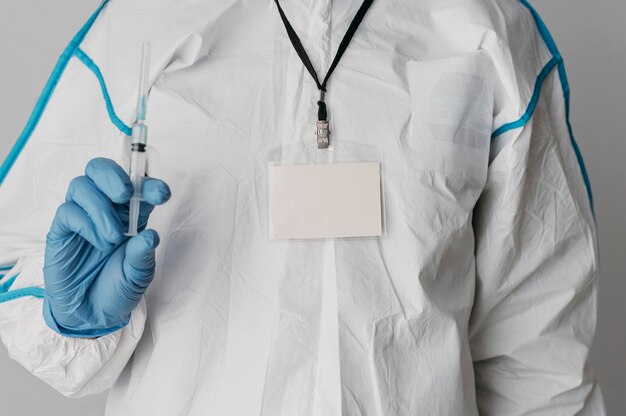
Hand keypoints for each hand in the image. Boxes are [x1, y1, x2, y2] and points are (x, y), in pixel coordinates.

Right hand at [43, 158, 170, 337]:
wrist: (92, 314)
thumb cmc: (118, 288)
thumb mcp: (139, 275)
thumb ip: (143, 256)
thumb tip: (150, 236)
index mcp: (131, 213)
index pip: (137, 185)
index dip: (150, 183)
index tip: (162, 193)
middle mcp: (106, 209)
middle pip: (101, 170)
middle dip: (114, 176)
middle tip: (125, 195)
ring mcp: (82, 217)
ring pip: (82, 185)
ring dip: (100, 207)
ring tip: (113, 237)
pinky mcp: (62, 231)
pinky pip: (68, 212)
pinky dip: (86, 223)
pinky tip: (98, 241)